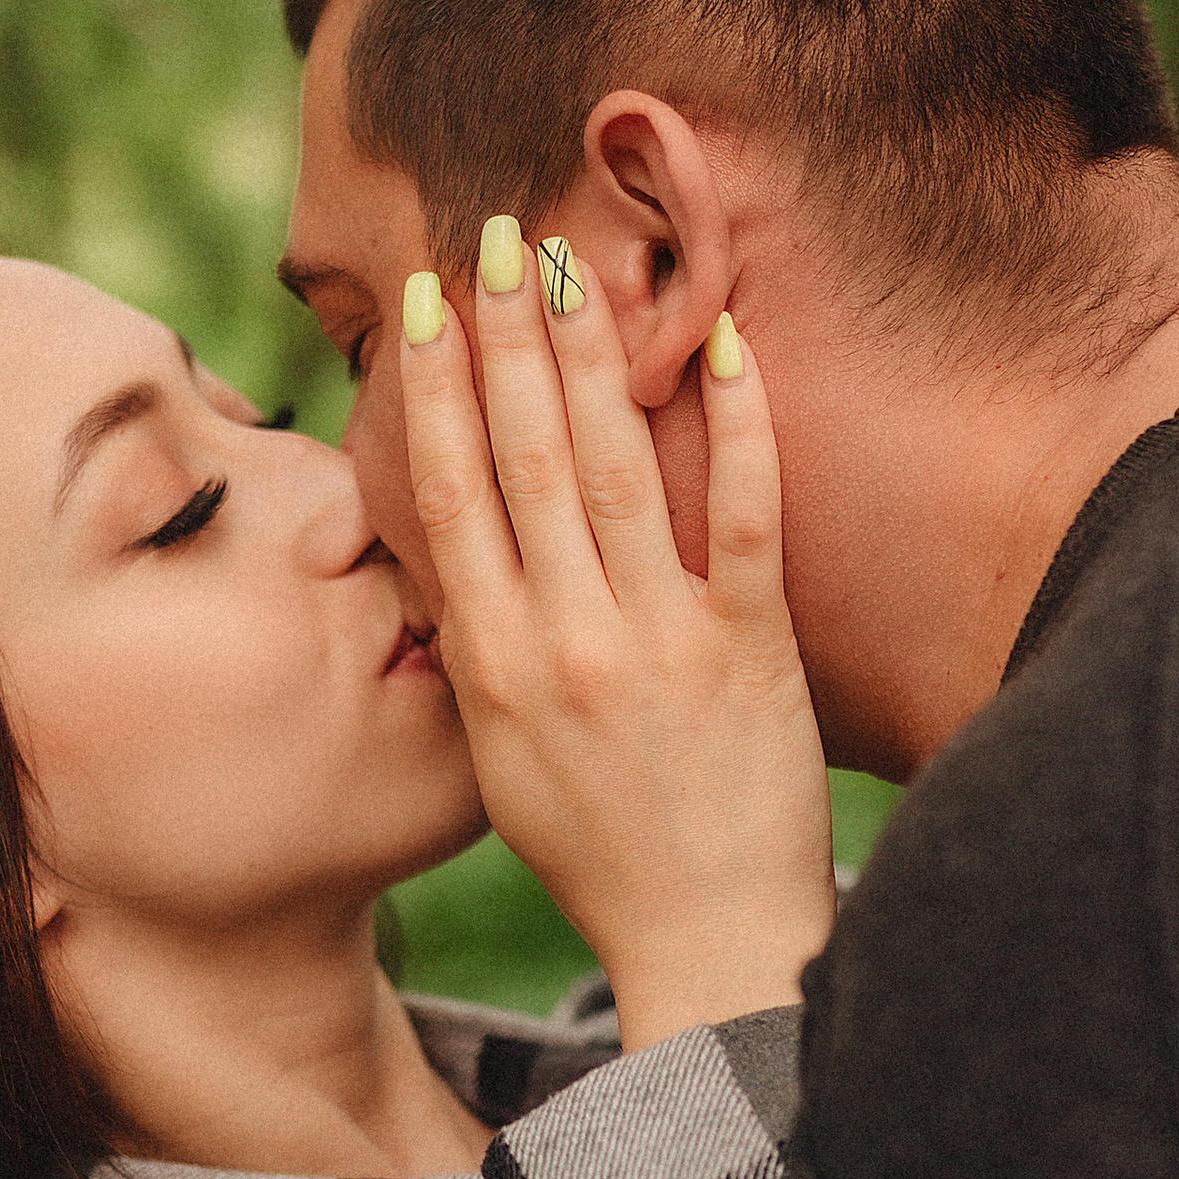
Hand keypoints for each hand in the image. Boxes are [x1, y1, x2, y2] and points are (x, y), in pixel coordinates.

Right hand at [399, 232, 834, 1049]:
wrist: (707, 946)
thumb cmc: (601, 852)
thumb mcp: (500, 755)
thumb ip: (481, 646)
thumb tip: (457, 550)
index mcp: (490, 662)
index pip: (450, 493)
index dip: (435, 386)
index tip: (426, 298)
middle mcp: (563, 642)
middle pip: (526, 457)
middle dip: (507, 335)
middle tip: (501, 233)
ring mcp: (659, 643)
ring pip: (619, 466)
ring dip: (594, 353)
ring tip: (581, 261)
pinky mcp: (752, 654)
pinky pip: (747, 517)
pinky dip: (740, 424)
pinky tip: (727, 339)